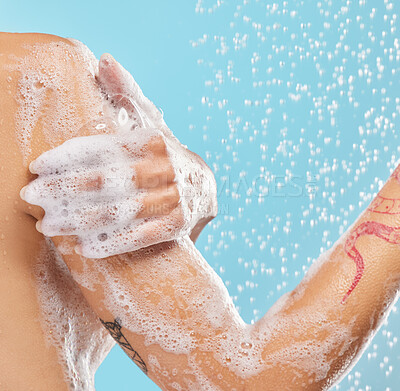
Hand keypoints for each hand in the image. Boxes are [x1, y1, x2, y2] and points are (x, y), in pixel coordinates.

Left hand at [20, 54, 216, 257]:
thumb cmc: (166, 154)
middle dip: (66, 189)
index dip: (69, 157)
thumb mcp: (152, 122)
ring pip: (121, 211)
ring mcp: (173, 199)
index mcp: (153, 140)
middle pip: (108, 181)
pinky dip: (112, 244)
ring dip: (81, 220)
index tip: (38, 166)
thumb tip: (104, 61)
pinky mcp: (177, 225)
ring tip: (48, 225)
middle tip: (31, 197)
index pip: (105, 147)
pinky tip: (82, 247)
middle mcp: (165, 168)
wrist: (204, 187)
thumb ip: (127, 93)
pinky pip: (141, 237)